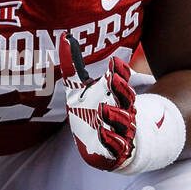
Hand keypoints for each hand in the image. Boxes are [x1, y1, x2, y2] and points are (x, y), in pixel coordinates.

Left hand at [59, 32, 136, 170]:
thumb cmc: (91, 114)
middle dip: (120, 89)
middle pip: (126, 100)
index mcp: (117, 98)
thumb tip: (64, 37)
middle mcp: (123, 114)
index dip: (119, 73)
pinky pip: (116, 146)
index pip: (121, 82)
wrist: (106, 151)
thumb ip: (74, 66)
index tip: (113, 62)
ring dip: (114, 115)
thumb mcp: (79, 90)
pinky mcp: (115, 152)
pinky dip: (110, 139)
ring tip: (102, 108)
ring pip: (123, 122)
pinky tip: (101, 132)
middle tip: (111, 79)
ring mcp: (122, 133)